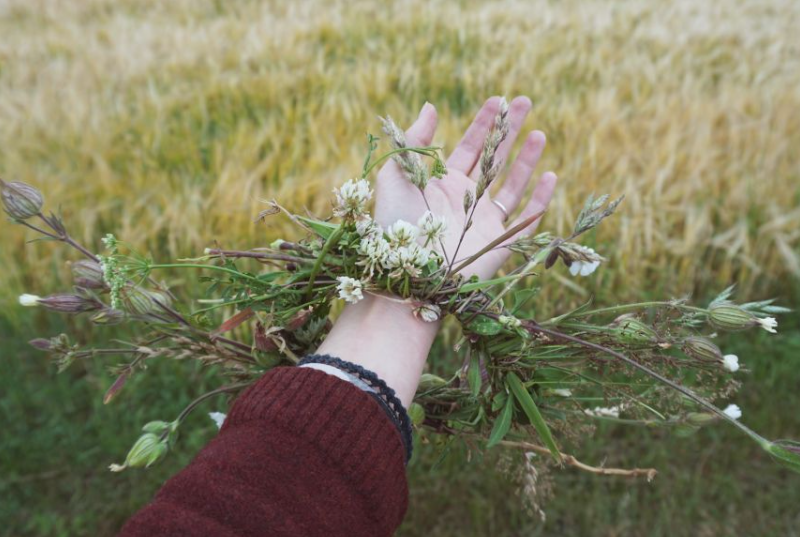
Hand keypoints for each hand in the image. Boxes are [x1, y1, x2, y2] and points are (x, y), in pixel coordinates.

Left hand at [375, 96, 556, 279]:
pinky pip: (526, 218)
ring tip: (540, 133)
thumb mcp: (396, 177)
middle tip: (524, 101)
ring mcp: (484, 222)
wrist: (407, 278)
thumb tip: (431, 106)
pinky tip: (550, 175)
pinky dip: (540, 198)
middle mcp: (466, 201)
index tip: (496, 99)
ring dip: (526, 159)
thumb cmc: (395, 229)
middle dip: (509, 130)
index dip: (482, 123)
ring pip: (512, 185)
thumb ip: (413, 141)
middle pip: (494, 159)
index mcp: (442, 185)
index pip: (468, 147)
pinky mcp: (499, 244)